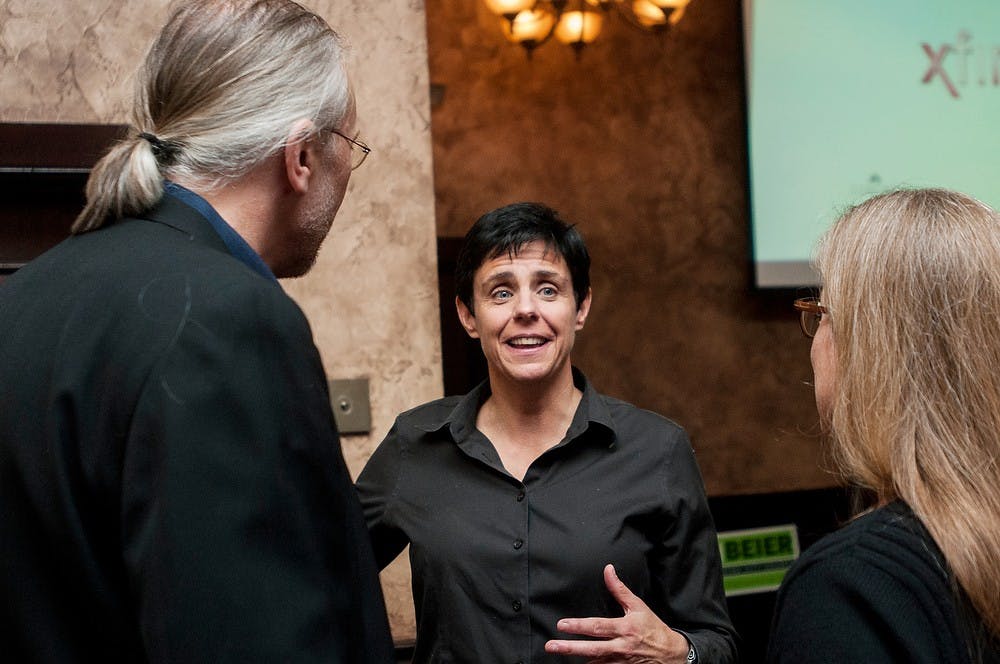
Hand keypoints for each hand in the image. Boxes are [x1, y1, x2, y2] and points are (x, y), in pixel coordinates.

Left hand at [544, 564, 690, 663]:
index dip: (579, 626)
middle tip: (552, 646)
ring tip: (559, 656)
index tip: (562, 625)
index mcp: (625, 628)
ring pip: (596, 663)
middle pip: (592, 648)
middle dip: (570, 648)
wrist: (671, 654)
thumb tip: (608, 570)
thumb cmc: (652, 628)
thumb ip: (620, 589)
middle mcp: (621, 646)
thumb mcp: (638, 606)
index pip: (597, 626)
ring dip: (578, 660)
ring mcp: (621, 661)